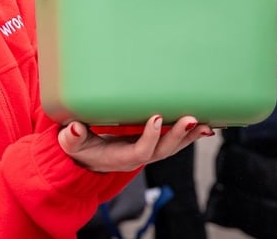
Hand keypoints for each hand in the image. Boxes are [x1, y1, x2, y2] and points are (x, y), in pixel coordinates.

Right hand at [57, 115, 212, 172]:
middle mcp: (138, 157)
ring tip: (206, 123)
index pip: (140, 151)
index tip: (156, 117)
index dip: (151, 137)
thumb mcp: (70, 144)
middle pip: (164, 151)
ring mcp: (148, 152)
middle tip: (191, 118)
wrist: (87, 159)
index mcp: (120, 157)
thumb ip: (71, 137)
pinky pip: (174, 142)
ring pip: (173, 147)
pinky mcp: (152, 145)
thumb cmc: (79, 149)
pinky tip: (204, 125)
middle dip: (179, 136)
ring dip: (189, 136)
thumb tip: (73, 127)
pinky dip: (189, 135)